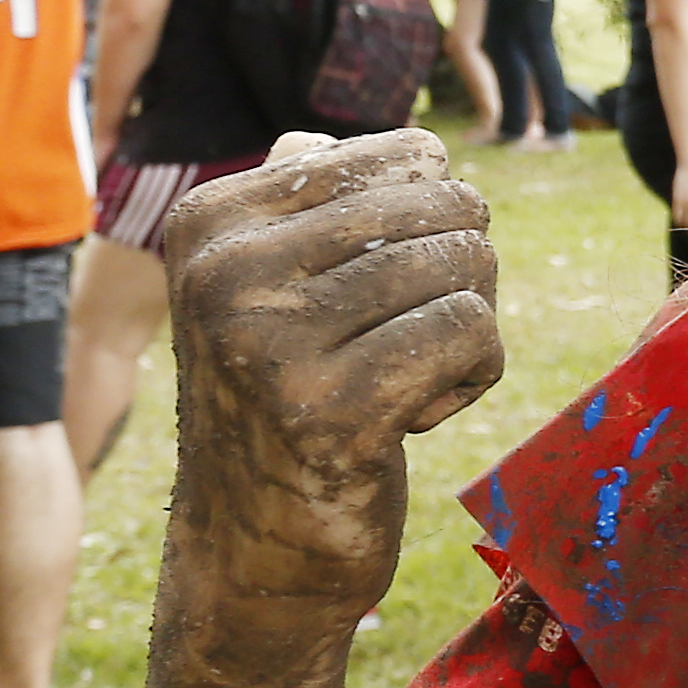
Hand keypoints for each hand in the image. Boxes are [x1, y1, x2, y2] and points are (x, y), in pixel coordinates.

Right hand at [161, 131, 503, 607]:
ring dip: (468, 327)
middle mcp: (225, 270)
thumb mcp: (275, 284)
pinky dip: (474, 374)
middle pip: (447, 206)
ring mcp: (268, 341)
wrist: (257, 545)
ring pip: (465, 265)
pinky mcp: (328, 411)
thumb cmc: (294, 396)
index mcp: (212, 219)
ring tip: (408, 375)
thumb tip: (393, 141)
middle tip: (409, 338)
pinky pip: (471, 334)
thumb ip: (317, 201)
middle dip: (462, 271)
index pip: (411, 156)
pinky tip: (416, 417)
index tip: (374, 293)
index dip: (433, 224)